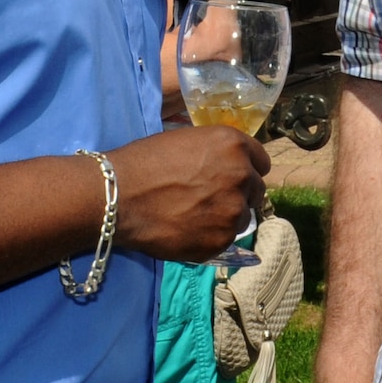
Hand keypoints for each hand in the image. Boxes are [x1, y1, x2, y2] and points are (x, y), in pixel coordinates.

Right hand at [110, 125, 269, 262]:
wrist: (120, 195)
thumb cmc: (145, 162)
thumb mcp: (186, 142)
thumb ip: (214, 154)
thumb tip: (224, 168)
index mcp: (233, 145)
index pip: (262, 161)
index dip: (247, 169)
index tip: (234, 177)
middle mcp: (241, 176)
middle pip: (255, 189)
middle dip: (238, 193)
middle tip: (210, 198)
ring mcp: (234, 211)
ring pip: (242, 217)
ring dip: (226, 217)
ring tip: (195, 216)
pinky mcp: (222, 240)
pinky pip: (226, 239)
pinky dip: (211, 236)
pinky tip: (188, 230)